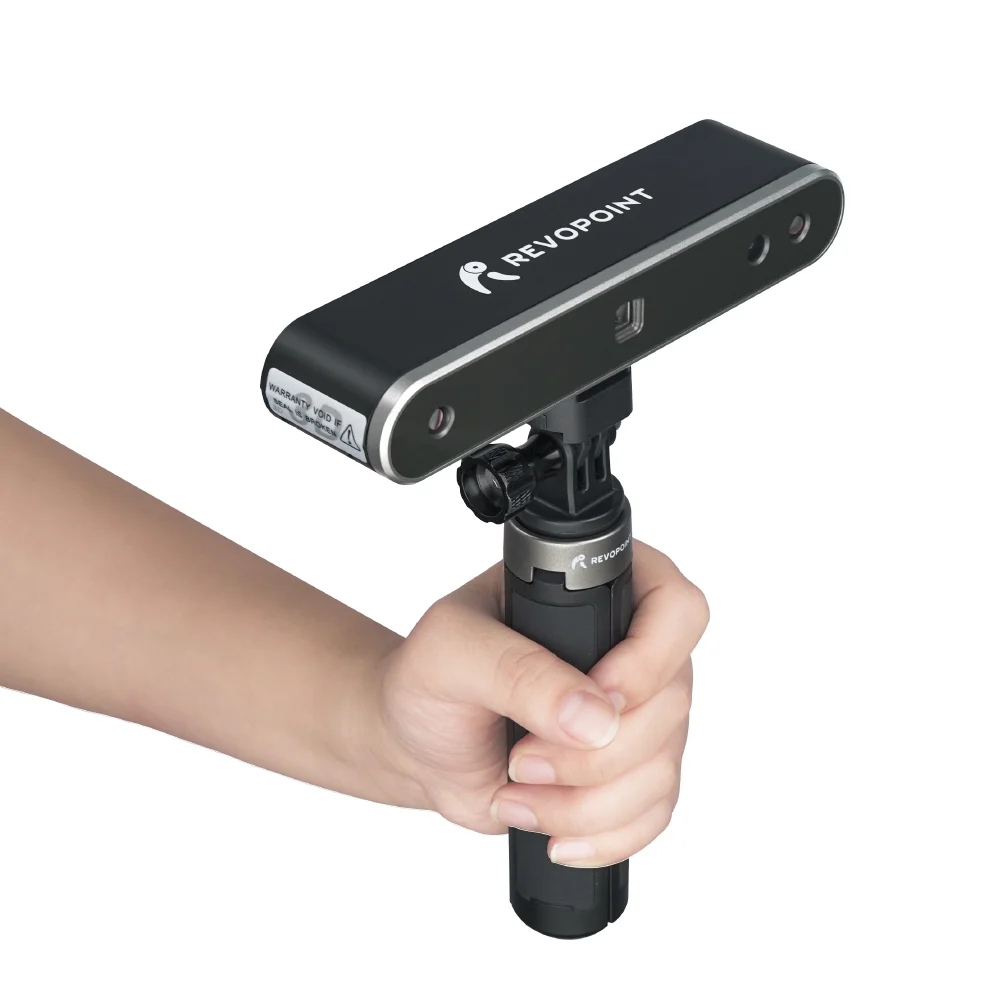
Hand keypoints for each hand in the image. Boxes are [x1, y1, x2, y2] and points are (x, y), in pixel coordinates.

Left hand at [376, 540, 708, 866]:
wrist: (416, 742)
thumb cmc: (429, 679)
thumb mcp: (451, 651)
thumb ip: (515, 670)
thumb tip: (593, 715)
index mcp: (597, 589)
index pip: (675, 609)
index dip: (647, 662)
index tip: (592, 698)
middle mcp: (631, 649)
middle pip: (670, 703)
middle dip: (591, 753)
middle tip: (521, 758)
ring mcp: (637, 714)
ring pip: (661, 769)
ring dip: (585, 802)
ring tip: (517, 791)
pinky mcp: (629, 773)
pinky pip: (653, 814)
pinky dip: (602, 836)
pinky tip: (553, 831)